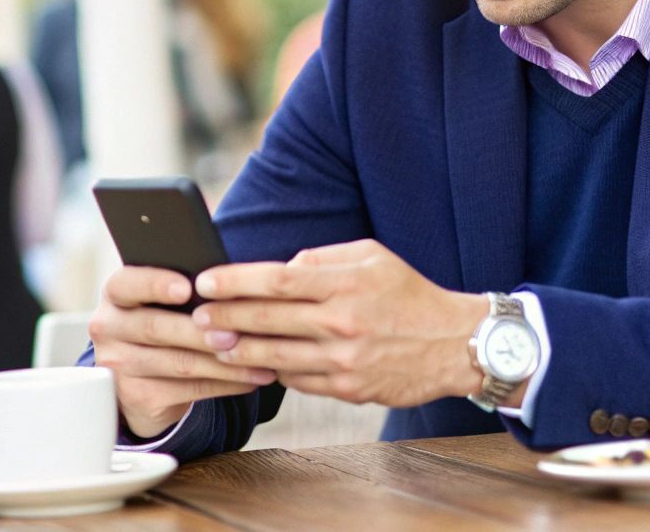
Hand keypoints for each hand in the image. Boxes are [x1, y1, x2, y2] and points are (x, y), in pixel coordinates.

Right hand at [88, 265, 278, 438]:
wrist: (142, 375)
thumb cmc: (165, 320)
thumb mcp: (163, 300)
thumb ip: (186, 288)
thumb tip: (230, 284)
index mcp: (116, 294)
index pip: (126, 284)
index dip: (155, 285)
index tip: (187, 288)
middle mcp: (109, 329)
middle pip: (156, 328)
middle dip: (201, 332)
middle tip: (236, 333)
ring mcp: (120, 366)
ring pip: (178, 363)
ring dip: (225, 363)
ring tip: (261, 360)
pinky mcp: (139, 397)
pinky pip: (189, 389)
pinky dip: (225, 384)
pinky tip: (251, 378)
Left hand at [191, 240, 491, 407]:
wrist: (455, 344)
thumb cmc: (408, 293)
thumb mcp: (372, 258)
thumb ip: (323, 259)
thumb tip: (279, 269)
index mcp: (346, 284)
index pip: (277, 280)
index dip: (235, 281)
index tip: (204, 280)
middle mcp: (342, 323)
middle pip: (268, 319)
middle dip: (224, 317)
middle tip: (194, 314)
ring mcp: (344, 361)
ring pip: (275, 357)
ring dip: (238, 350)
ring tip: (212, 343)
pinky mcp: (347, 390)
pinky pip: (296, 381)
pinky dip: (271, 372)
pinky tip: (252, 364)